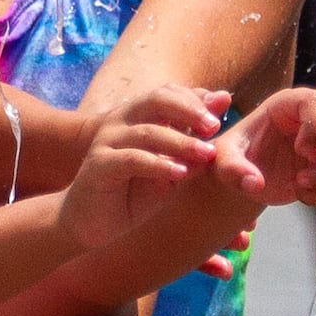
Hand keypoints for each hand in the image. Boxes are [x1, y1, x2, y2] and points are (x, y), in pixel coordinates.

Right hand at [58, 85, 227, 247]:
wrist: (91, 222)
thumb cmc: (133, 193)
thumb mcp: (170, 166)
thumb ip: (193, 138)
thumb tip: (224, 101)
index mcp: (138, 116)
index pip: (169, 93)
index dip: (195, 100)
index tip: (219, 117)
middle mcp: (121, 121)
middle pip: (157, 99)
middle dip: (189, 110)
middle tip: (214, 127)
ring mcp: (107, 141)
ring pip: (148, 132)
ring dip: (181, 143)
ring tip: (206, 154)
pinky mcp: (99, 166)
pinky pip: (131, 159)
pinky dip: (158, 165)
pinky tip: (179, 174)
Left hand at [217, 89, 315, 206]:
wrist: (243, 174)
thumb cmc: (234, 156)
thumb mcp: (224, 160)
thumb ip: (233, 169)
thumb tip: (255, 184)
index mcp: (289, 104)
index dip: (315, 126)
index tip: (299, 149)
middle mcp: (315, 117)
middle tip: (309, 162)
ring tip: (300, 184)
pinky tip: (301, 193)